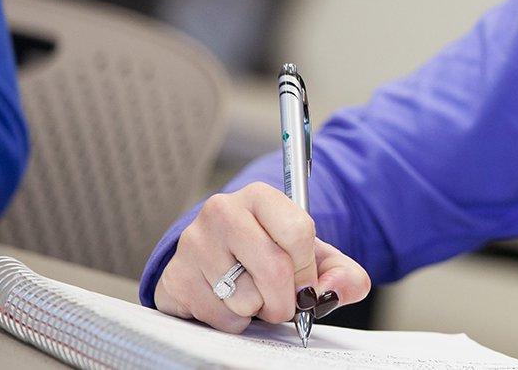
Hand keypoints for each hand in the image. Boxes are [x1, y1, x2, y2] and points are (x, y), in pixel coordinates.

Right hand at [152, 182, 371, 332]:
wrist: (223, 264)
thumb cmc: (274, 257)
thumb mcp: (317, 260)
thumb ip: (343, 275)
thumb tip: (330, 292)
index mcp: (260, 197)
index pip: (297, 231)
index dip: (307, 269)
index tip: (305, 283)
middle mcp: (222, 211)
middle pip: (273, 269)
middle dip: (286, 299)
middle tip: (282, 302)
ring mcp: (193, 244)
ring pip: (244, 298)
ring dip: (256, 310)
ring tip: (250, 295)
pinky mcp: (175, 278)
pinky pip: (219, 316)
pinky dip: (232, 321)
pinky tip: (227, 302)